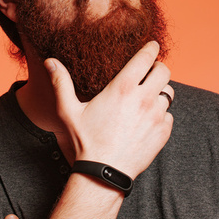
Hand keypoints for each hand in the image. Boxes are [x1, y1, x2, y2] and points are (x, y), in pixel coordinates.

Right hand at [45, 41, 173, 178]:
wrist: (104, 174)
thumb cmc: (85, 142)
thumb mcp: (69, 111)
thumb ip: (61, 83)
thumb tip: (50, 61)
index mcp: (123, 88)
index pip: (146, 57)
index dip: (151, 48)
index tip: (152, 45)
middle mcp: (144, 99)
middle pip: (164, 72)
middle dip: (158, 68)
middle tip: (150, 71)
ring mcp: (156, 116)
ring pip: (168, 93)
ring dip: (160, 92)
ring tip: (148, 96)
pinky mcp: (163, 133)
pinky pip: (169, 115)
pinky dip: (161, 114)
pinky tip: (148, 119)